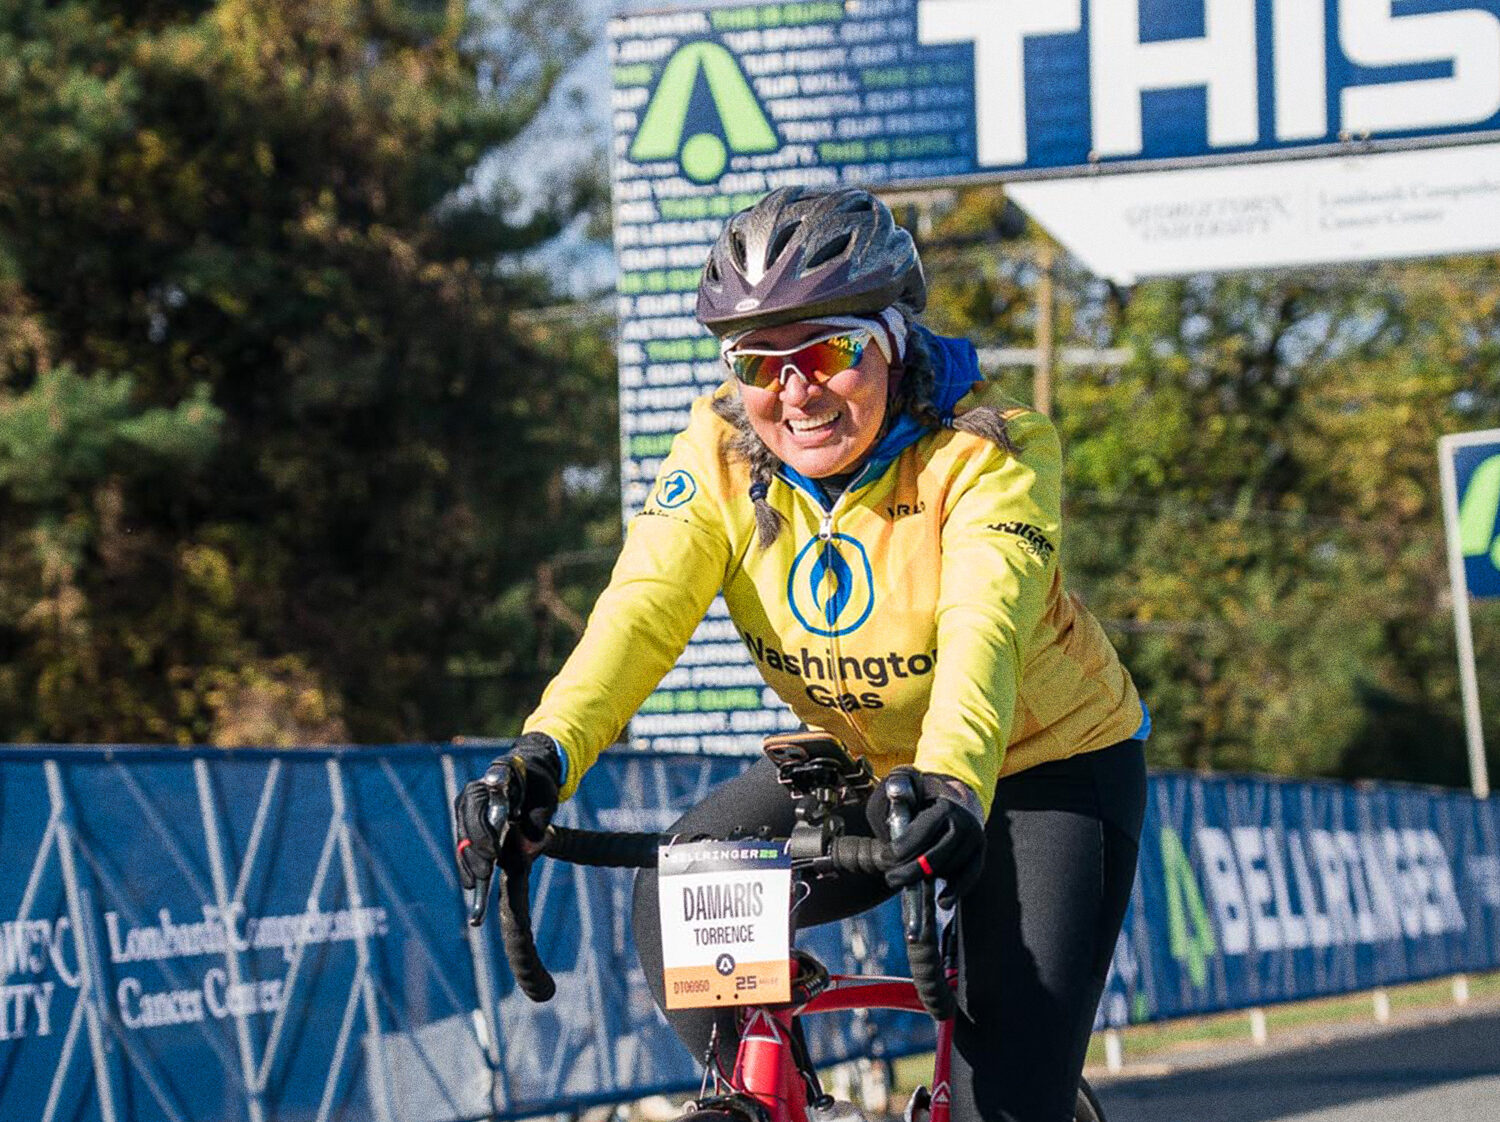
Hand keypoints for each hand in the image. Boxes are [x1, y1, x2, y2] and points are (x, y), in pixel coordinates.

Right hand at [454, 732, 561, 892]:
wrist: (530, 777)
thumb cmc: (539, 784)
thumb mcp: (546, 796)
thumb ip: (539, 817)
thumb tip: (529, 843)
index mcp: (494, 778)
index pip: (479, 805)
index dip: (483, 830)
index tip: (493, 853)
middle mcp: (473, 792)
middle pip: (467, 825)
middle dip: (475, 852)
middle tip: (485, 874)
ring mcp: (467, 808)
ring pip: (463, 838)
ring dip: (468, 862)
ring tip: (475, 884)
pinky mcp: (467, 824)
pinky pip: (465, 846)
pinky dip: (468, 864)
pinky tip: (472, 883)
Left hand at [866, 767, 984, 907]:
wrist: (955, 795)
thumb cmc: (922, 796)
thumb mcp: (902, 789)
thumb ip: (889, 802)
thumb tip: (887, 828)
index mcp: (944, 807)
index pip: (920, 834)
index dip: (899, 850)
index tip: (884, 859)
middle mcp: (963, 823)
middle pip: (934, 858)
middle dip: (908, 872)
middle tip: (890, 878)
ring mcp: (974, 839)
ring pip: (947, 869)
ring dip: (925, 877)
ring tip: (906, 876)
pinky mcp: (980, 852)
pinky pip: (969, 875)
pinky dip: (956, 890)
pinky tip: (943, 901)